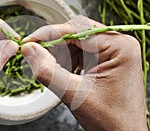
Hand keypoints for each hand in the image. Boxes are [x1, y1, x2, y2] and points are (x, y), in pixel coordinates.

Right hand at [21, 16, 146, 129]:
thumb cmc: (109, 120)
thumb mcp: (75, 95)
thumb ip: (48, 71)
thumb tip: (29, 49)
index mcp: (119, 46)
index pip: (77, 29)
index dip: (49, 34)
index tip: (29, 41)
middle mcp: (119, 43)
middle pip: (77, 33)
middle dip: (56, 46)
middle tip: (38, 58)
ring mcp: (114, 51)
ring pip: (77, 42)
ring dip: (62, 55)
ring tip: (60, 74)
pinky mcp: (108, 59)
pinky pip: (82, 51)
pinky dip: (69, 61)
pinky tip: (68, 75)